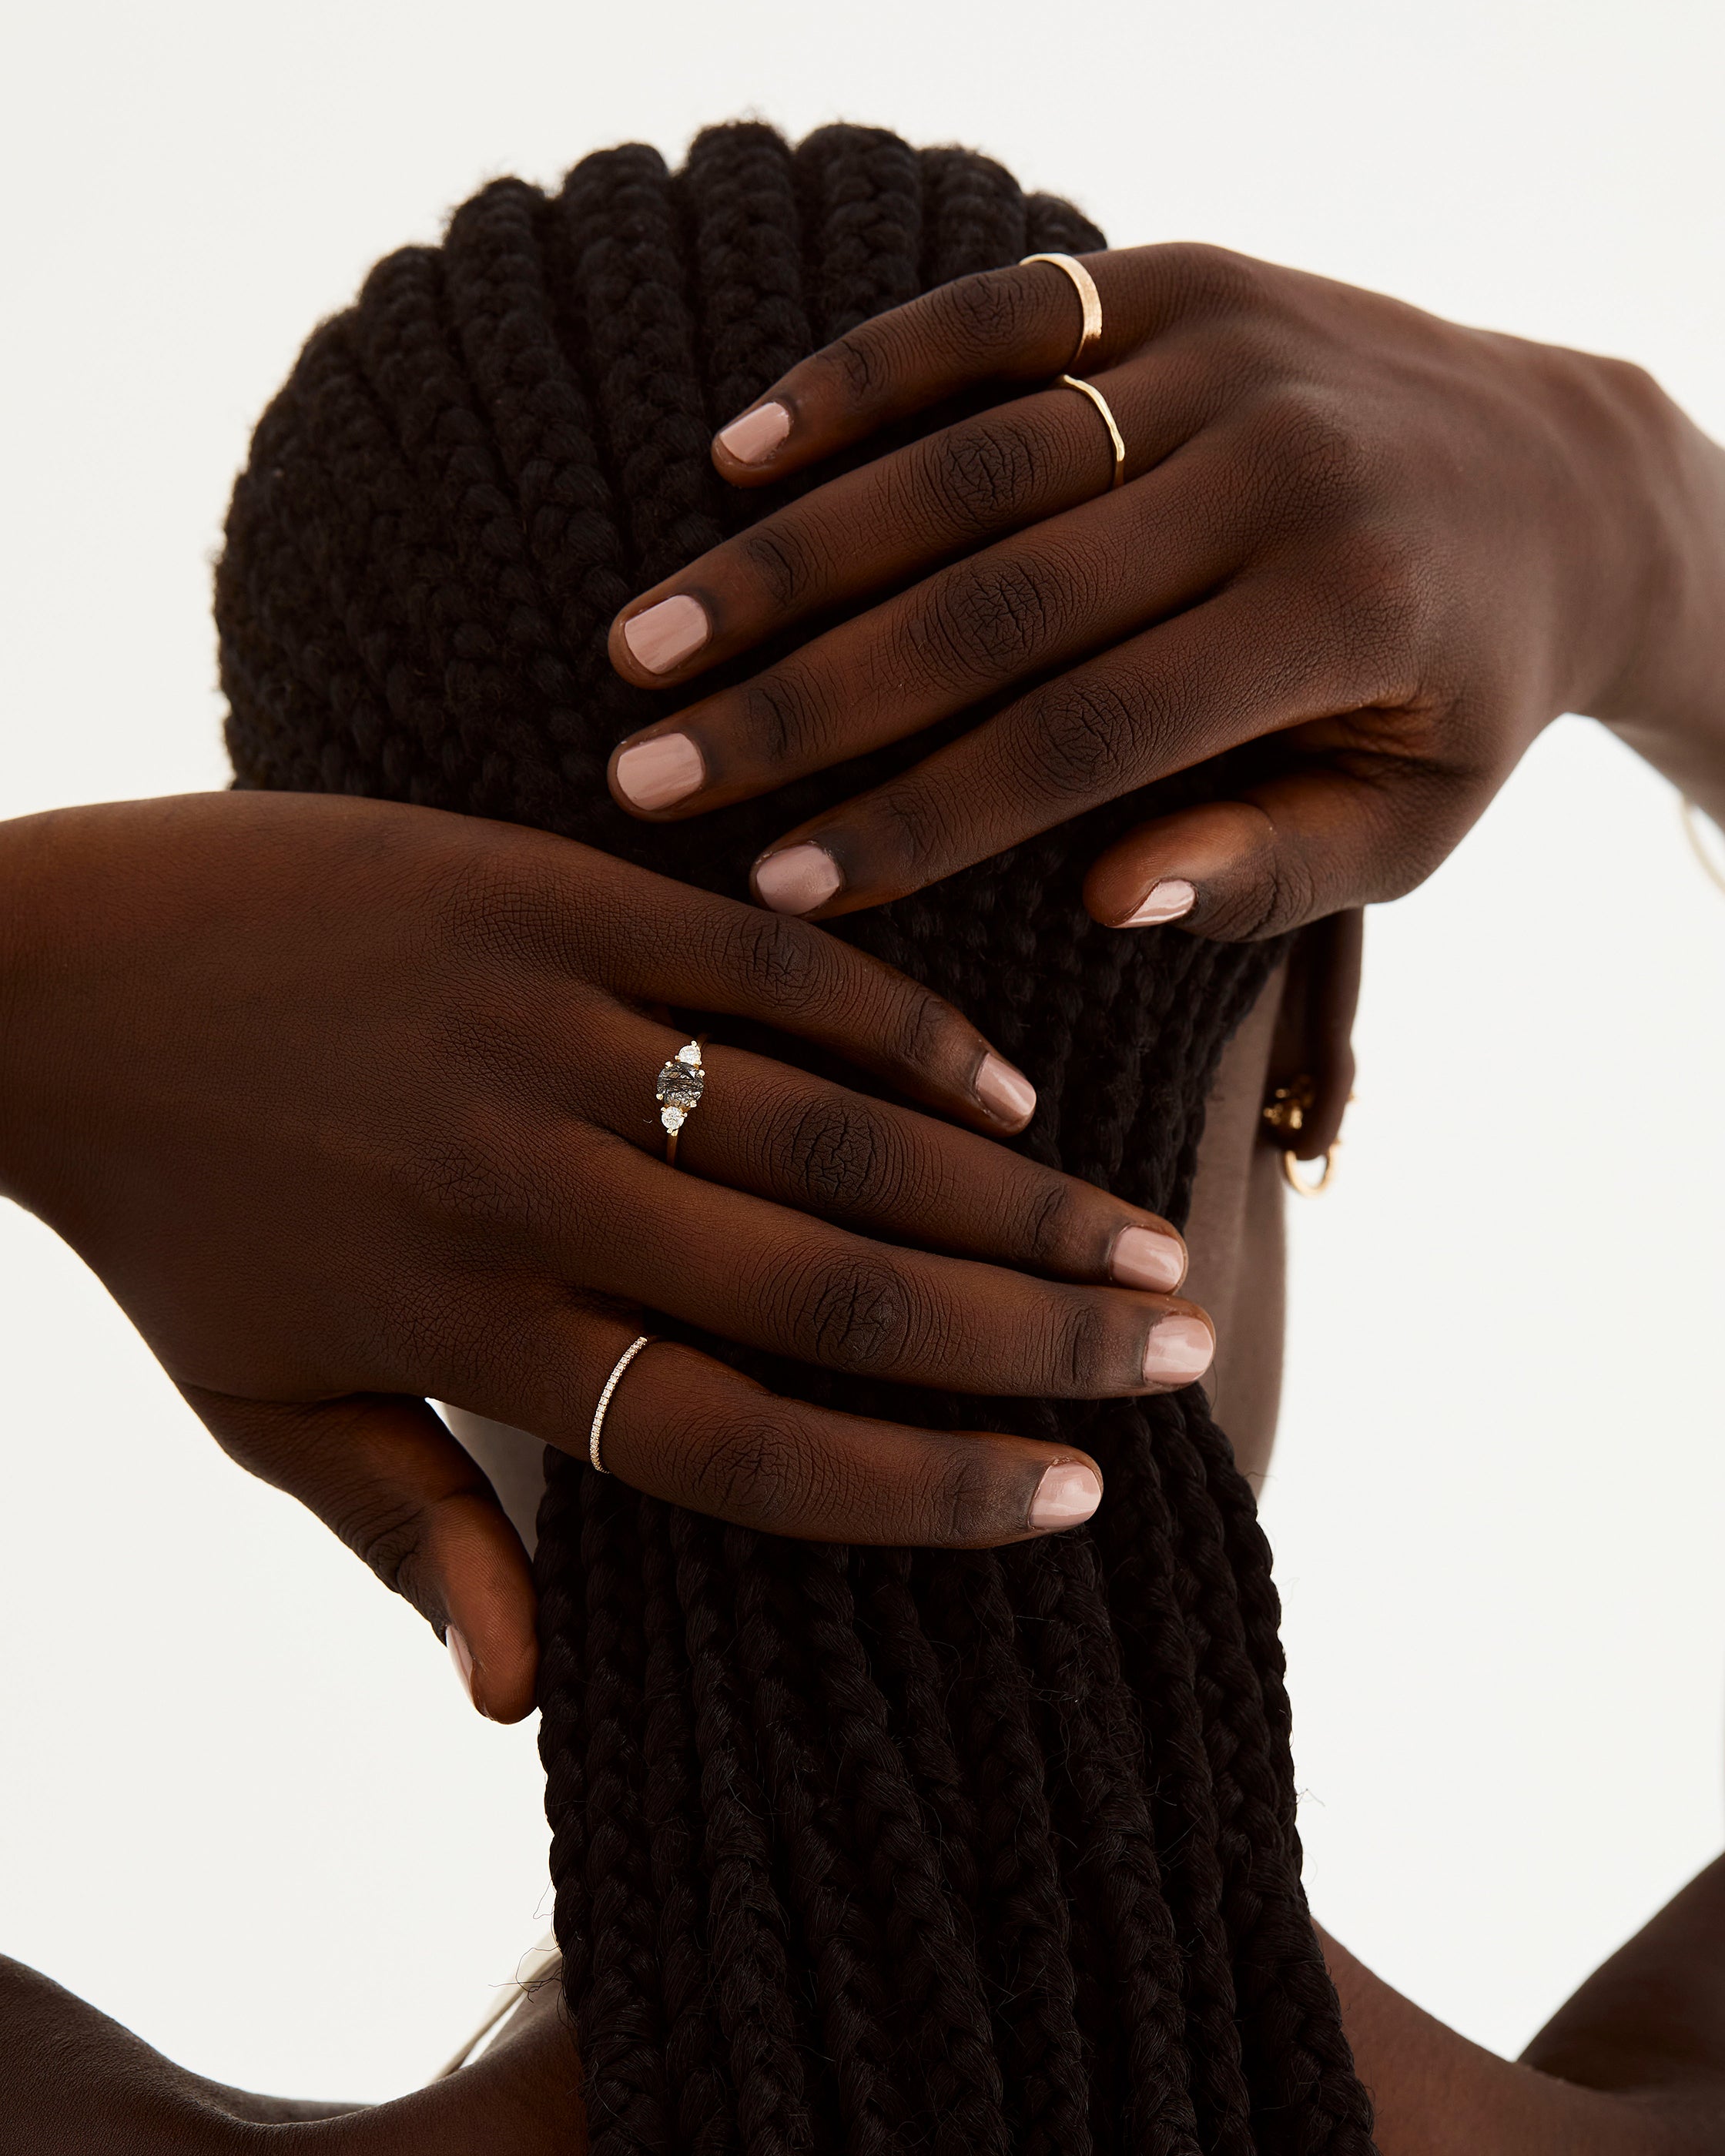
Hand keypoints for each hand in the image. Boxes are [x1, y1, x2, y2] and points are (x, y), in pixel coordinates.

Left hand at [0, 793, 1210, 1717]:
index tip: (1069, 1501)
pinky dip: (896, 1022)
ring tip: (1144, 1243)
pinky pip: (756, 961)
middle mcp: (527, 1187)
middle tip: (1181, 1356)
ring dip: (1005, 1198)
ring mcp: (539, 1027)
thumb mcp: (263, 1405)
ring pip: (825, 1126)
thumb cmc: (167, 1216)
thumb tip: (517, 1700)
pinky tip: (1003, 1088)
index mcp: (471, 1331)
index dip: (925, 1487)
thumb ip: (407, 1533)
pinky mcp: (537, 891)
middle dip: (1031, 1341)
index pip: (743, 1441)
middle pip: (830, 1285)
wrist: (43, 975)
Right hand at [603, 242, 1723, 934]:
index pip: (1081, 738)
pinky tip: (736, 454)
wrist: (1564, 476)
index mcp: (1334, 619)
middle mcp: (1274, 469)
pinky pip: (998, 318)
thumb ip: (1267, 870)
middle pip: (991, 599)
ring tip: (651, 641)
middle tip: (646, 771)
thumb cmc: (1461, 692)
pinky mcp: (1183, 275)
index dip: (919, 817)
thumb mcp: (1411, 821)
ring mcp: (1224, 351)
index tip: (776, 884)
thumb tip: (1104, 902)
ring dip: (788, 555)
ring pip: (966, 460)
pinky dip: (861, 379)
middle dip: (802, 697)